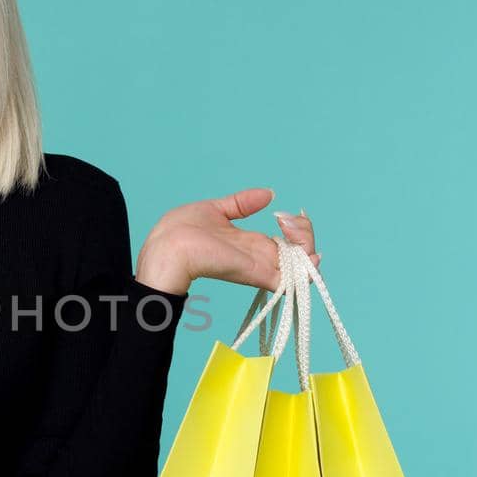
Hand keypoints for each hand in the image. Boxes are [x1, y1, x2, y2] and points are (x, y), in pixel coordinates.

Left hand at [135, 187, 319, 294]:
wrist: (167, 246)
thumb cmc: (182, 231)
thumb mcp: (217, 209)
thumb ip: (243, 204)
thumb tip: (268, 194)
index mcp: (252, 244)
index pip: (288, 242)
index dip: (298, 228)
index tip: (286, 214)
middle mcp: (260, 258)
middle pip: (302, 253)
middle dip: (307, 233)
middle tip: (288, 220)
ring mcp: (260, 267)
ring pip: (305, 267)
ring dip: (309, 245)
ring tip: (290, 226)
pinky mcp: (257, 275)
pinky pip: (294, 282)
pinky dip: (308, 270)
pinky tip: (306, 252)